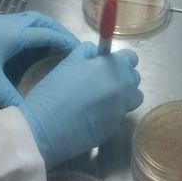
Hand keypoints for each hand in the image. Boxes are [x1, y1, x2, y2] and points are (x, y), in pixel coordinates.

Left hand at [0, 12, 78, 106]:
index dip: (67, 43)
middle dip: (60, 33)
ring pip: (31, 21)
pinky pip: (21, 25)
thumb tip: (29, 114)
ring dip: (46, 30)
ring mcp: (1, 23)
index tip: (81, 54)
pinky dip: (33, 33)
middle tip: (73, 50)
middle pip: (43, 22)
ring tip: (57, 48)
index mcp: (15, 34)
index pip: (49, 35)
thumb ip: (11, 98)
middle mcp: (11, 24)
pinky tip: (32, 49)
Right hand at [18, 42, 143, 168]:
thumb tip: (96, 53)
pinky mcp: (116, 127)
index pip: (131, 58)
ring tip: (101, 98)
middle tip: (100, 81)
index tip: (105, 64)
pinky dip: (111, 112)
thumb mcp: (69, 62)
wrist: (47, 127)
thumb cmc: (56, 90)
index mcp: (114, 68)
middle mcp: (125, 88)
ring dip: (122, 96)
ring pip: (132, 98)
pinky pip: (120, 114)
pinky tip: (92, 114)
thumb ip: (87, 53)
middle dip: (121, 77)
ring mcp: (122, 109)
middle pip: (134, 78)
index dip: (118, 59)